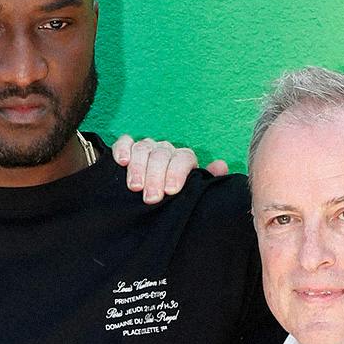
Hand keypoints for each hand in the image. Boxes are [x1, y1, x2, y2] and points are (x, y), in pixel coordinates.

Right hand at [111, 136, 228, 203]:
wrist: (155, 201)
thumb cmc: (175, 199)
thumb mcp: (193, 194)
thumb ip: (207, 181)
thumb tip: (221, 165)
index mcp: (183, 159)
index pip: (183, 158)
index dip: (177, 173)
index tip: (171, 191)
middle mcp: (166, 151)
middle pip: (161, 155)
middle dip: (155, 177)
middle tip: (151, 198)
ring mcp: (147, 148)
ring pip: (143, 149)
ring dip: (138, 168)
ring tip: (135, 187)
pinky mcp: (128, 149)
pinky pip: (125, 142)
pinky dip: (122, 149)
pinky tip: (122, 162)